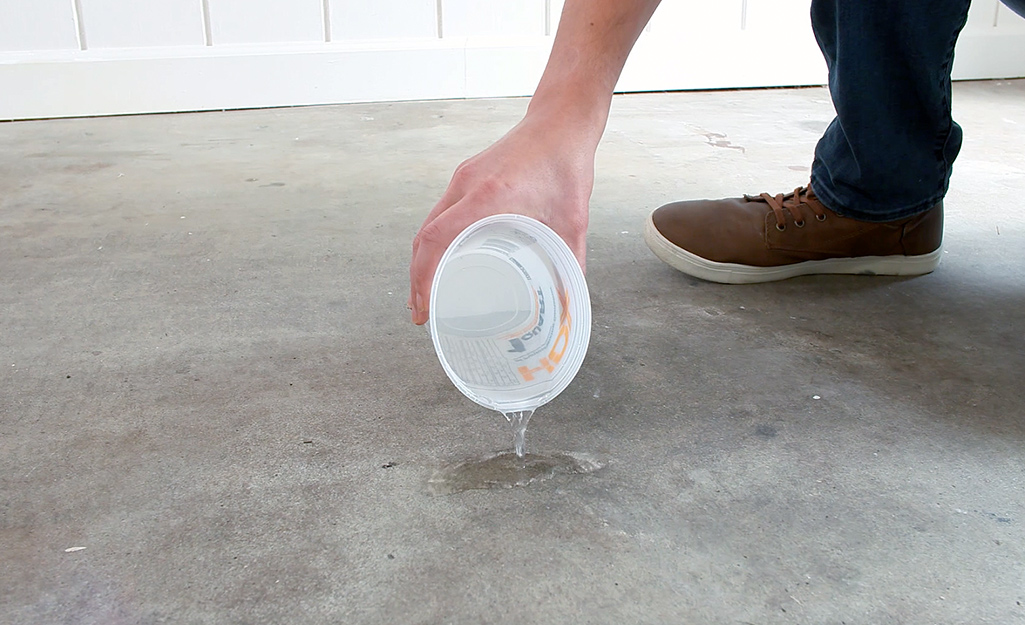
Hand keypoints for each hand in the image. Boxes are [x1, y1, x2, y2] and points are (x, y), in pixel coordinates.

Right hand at [408, 110, 597, 324]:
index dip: (424, 276)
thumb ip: (570, 262)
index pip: (437, 238)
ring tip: (426, 295)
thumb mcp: (573, 220)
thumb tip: (569, 299)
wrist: (560, 121)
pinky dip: (434, 241)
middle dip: (417, 279)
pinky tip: (441, 259)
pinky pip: (440, 213)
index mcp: (488, 197)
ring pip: (428, 225)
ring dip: (422, 260)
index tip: (425, 305)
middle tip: (422, 313)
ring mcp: (462, 179)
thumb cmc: (565, 165)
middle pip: (424, 237)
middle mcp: (467, 186)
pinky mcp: (466, 176)